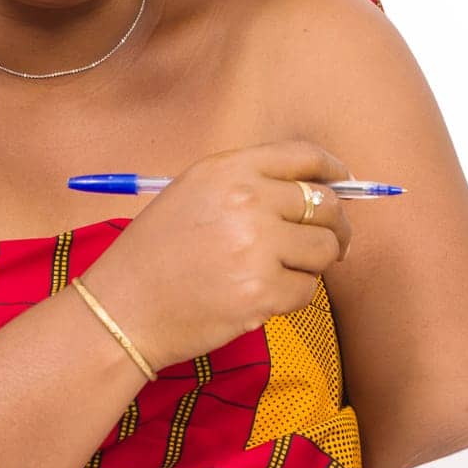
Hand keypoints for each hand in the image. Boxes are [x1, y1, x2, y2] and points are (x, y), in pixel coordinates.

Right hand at [78, 139, 355, 371]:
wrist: (123, 310)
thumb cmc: (153, 256)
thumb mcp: (191, 195)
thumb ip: (247, 185)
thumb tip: (316, 191)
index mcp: (228, 170)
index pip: (304, 157)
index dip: (334, 169)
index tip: (344, 183)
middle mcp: (247, 202)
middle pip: (326, 206)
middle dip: (338, 226)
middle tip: (334, 244)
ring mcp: (257, 249)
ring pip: (324, 251)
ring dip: (314, 265)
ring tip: (283, 273)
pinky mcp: (261, 293)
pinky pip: (307, 290)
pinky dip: (293, 296)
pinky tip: (262, 297)